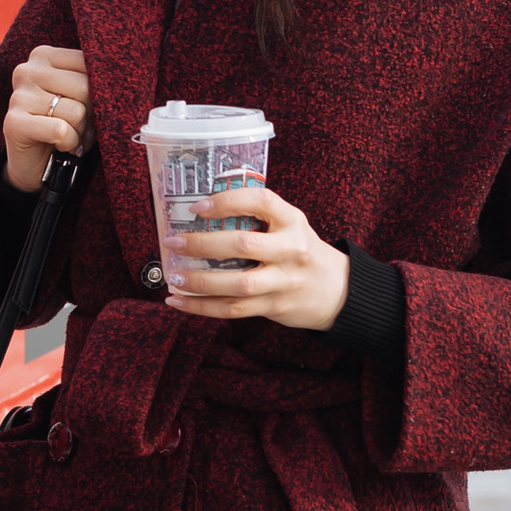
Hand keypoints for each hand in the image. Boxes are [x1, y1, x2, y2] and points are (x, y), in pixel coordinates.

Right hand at [3, 44, 91, 189]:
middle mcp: (27, 70)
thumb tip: (120, 78)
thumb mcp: (81, 95)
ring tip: (69, 136)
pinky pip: (61, 130)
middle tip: (80, 126)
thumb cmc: (65, 123)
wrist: (35, 163)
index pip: (90, 62)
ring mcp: (18, 96)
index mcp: (43, 55)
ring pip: (76, 111)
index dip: (100, 90)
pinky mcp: (14, 122)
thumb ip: (93, 79)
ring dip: (80, 132)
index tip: (88, 104)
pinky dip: (69, 143)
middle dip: (91, 114)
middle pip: (85, 87)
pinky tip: (60, 145)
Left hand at [163, 185, 348, 332]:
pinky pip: (234, 309)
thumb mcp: (290, 226)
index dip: (226, 201)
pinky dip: (202, 307)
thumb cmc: (302, 251)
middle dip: (202, 244)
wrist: (337, 290)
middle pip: (242, 245)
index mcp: (292, 221)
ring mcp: (284, 281)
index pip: (261, 202)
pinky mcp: (275, 306)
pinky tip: (179, 302)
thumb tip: (202, 215)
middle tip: (173, 242)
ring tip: (173, 276)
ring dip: (199, 281)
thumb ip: (258, 219)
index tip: (197, 207)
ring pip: (236, 284)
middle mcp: (291, 249)